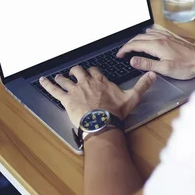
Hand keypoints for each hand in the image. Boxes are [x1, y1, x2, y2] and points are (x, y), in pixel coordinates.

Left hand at [39, 66, 156, 126]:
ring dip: (62, 77)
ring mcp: (75, 90)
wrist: (101, 122)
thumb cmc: (115, 112)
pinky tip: (42, 81)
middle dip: (76, 72)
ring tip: (59, 77)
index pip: (95, 71)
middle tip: (75, 73)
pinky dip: (47, 84)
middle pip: (79, 71)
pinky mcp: (66, 99)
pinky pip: (54, 89)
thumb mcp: (131, 97)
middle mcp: (86, 82)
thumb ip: (142, 85)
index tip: (93, 74)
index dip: (93, 72)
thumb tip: (152, 75)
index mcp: (100, 81)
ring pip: (66, 79)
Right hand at [117, 28, 194, 79]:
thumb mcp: (164, 69)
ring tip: (132, 46)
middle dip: (128, 44)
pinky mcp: (171, 37)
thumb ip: (147, 64)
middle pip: (139, 38)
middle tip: (123, 52)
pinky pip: (155, 32)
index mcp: (157, 45)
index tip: (119, 54)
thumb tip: (132, 60)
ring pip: (146, 34)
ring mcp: (166, 36)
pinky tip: (148, 36)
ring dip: (137, 39)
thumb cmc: (185, 67)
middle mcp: (160, 38)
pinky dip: (147, 34)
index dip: (125, 49)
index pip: (135, 45)